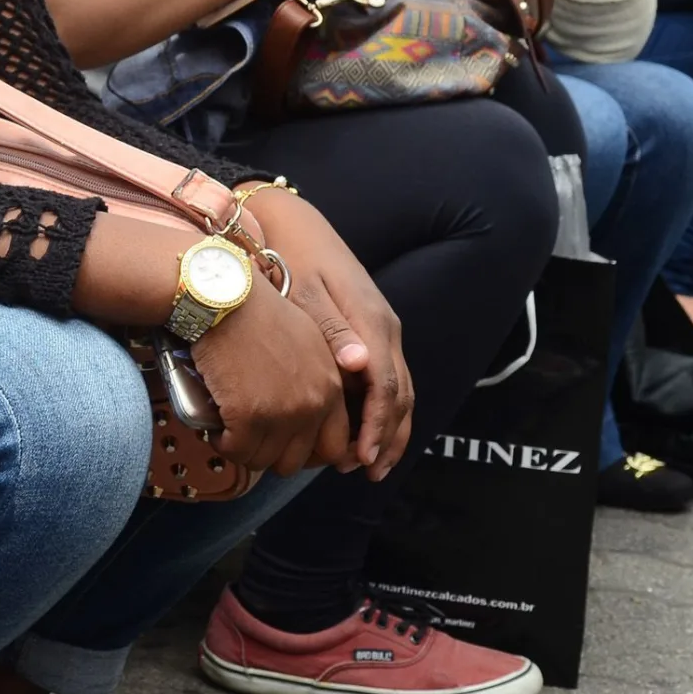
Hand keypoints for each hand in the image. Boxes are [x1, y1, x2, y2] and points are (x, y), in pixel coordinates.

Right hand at [189, 278, 352, 477]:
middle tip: (252, 436)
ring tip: (232, 429)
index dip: (307, 452)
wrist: (226, 297)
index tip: (284, 445)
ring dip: (246, 451)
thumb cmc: (259, 311)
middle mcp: (313, 405)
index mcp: (331, 388)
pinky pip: (237, 451)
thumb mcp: (308, 341)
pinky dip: (224, 444)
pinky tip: (217, 428)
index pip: (334, 446)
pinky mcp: (249, 416)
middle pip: (297, 461)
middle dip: (272, 454)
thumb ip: (319, 379)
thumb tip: (310, 411)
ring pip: (265, 461)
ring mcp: (282, 413)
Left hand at [245, 188, 412, 478]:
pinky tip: (362, 428)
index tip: (362, 458)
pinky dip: (381, 408)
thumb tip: (358, 365)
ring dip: (388, 427)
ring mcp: (381, 327)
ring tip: (368, 462)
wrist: (294, 223)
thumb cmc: (291, 257)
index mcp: (372, 322)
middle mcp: (384, 327)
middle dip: (387, 436)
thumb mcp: (304, 290)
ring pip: (399, 387)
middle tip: (367, 471)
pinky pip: (386, 376)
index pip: (385, 386)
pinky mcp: (370, 328)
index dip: (377, 426)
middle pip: (401, 393)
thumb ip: (331, 330)